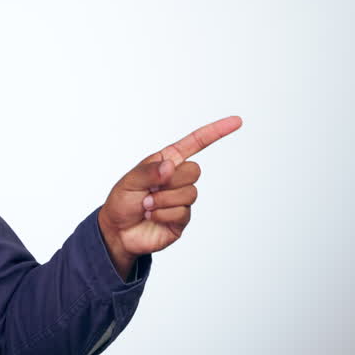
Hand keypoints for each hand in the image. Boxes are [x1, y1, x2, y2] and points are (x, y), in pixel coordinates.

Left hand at [98, 116, 241, 278]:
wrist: (118, 233)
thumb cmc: (121, 203)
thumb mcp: (129, 181)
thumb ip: (148, 171)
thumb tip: (171, 167)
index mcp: (167, 161)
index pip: (195, 143)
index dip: (216, 132)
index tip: (236, 121)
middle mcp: (177, 178)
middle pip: (195, 171)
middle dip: (171, 181)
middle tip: (150, 191)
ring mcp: (182, 199)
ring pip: (190, 193)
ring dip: (163, 200)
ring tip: (146, 206)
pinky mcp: (182, 219)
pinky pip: (183, 212)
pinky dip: (163, 214)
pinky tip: (152, 217)